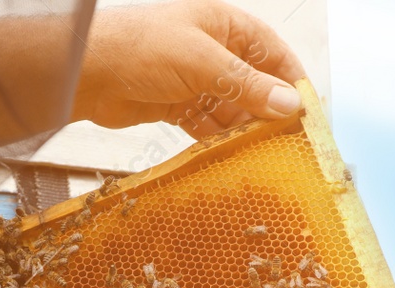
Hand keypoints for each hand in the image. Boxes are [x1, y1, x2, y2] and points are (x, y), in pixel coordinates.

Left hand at [72, 0, 307, 135]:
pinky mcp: (175, 105)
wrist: (84, 72)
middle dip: (268, 111)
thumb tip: (290, 105)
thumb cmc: (141, 49)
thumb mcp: (202, 63)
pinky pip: (207, 124)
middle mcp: (211, 48)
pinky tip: (230, 156)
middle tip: (288, 143)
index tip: (309, 111)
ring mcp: (193, 78)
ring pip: (231, 108)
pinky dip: (218, 139)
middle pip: (253, 83)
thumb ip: (246, 86)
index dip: (291, 80)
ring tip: (262, 155)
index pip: (272, 51)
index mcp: (223, 24)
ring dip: (243, 130)